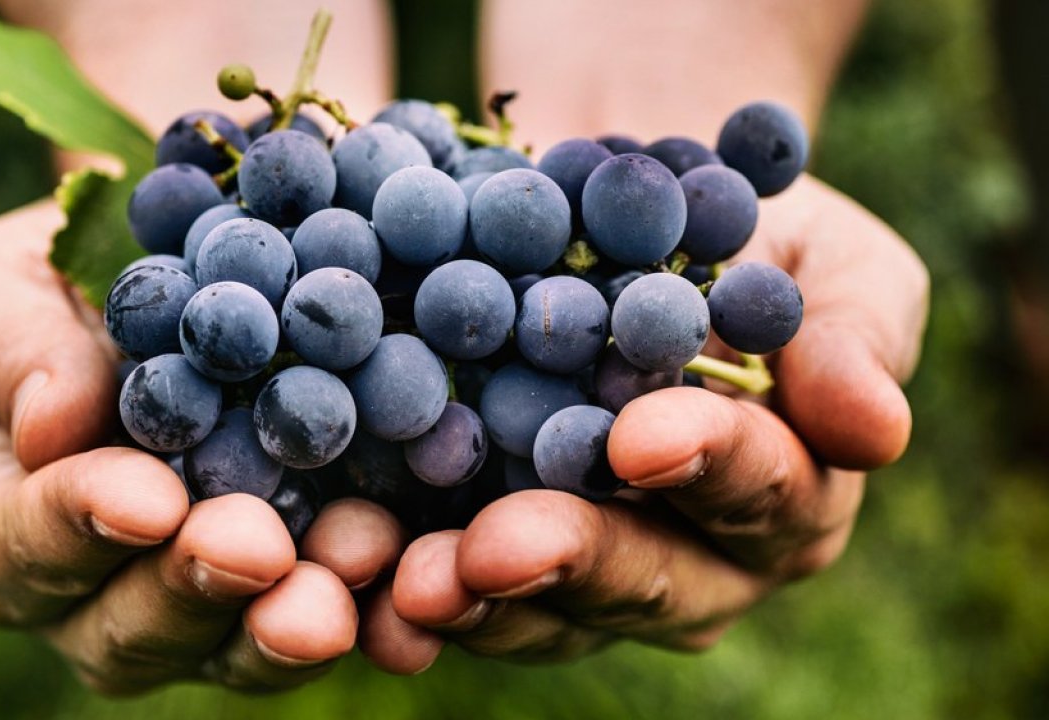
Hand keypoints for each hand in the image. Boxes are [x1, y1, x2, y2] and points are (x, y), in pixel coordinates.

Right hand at [0, 202, 364, 693]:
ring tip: (355, 558)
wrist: (176, 275)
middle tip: (259, 548)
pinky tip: (415, 580)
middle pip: (129, 630)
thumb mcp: (2, 285)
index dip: (77, 528)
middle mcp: (96, 593)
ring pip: (234, 647)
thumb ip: (10, 349)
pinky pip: (336, 620)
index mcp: (2, 527)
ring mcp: (202, 607)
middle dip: (197, 589)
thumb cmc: (61, 282)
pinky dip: (377, 607)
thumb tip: (51, 428)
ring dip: (293, 617)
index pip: (16, 549)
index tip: (149, 497)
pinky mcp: (297, 590)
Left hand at [354, 175, 928, 671]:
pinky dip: (401, 586)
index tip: (642, 434)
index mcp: (786, 489)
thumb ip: (853, 333)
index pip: (759, 488)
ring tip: (405, 582)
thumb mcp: (819, 251)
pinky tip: (350, 573)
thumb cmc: (731, 229)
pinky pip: (454, 589)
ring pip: (542, 609)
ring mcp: (586, 565)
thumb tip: (876, 428)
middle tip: (494, 549)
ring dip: (469, 600)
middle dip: (571, 561)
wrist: (607, 217)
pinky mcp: (489, 554)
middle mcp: (694, 555)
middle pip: (645, 579)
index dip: (708, 464)